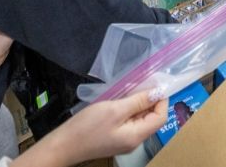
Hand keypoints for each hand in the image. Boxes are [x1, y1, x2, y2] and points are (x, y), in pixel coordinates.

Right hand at [17, 91, 166, 165]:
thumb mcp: (115, 109)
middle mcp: (134, 140)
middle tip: (142, 81)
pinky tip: (122, 99)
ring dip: (139, 103)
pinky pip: (129, 122)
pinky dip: (129, 109)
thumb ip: (138, 101)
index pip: (160, 117)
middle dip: (150, 100)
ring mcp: (124, 140)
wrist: (64, 145)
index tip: (155, 83)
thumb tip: (158, 92)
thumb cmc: (88, 126)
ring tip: (131, 88)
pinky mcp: (115, 137)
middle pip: (151, 118)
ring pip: (140, 119)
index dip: (161, 100)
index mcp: (137, 136)